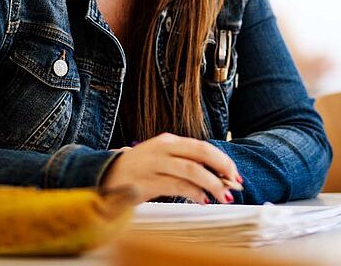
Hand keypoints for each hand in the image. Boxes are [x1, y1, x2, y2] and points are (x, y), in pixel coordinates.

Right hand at [101, 133, 241, 203]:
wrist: (105, 176)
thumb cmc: (140, 169)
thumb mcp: (163, 159)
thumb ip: (185, 163)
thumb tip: (217, 176)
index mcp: (169, 141)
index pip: (202, 146)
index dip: (222, 159)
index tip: (235, 174)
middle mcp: (162, 149)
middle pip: (200, 153)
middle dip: (221, 168)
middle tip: (234, 183)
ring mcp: (154, 165)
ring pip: (191, 170)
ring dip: (212, 183)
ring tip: (223, 195)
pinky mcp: (146, 182)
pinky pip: (176, 186)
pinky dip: (193, 193)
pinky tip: (202, 200)